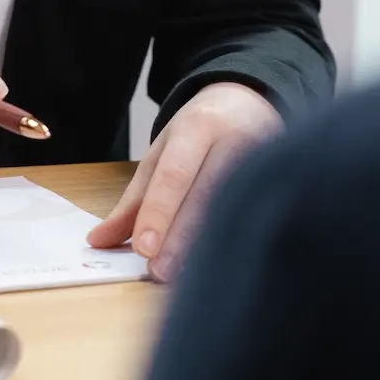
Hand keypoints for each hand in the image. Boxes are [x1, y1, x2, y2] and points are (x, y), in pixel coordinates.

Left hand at [87, 81, 280, 282]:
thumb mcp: (163, 151)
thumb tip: (98, 241)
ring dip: (209, 246)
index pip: (175, 174)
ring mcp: (264, 159)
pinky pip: (256, 216)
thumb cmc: (202, 130)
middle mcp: (234, 142)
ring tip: (186, 279)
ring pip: (235, 210)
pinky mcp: (281, 178)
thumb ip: (133, 200)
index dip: (160, 213)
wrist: (253, 101)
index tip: (143, 249)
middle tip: (159, 273)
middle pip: (206, 196)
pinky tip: (220, 267)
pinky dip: (235, 243)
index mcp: (198, 127)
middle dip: (181, 238)